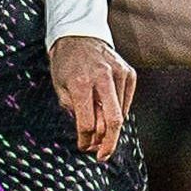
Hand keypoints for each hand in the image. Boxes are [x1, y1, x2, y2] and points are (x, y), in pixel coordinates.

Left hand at [50, 35, 134, 157]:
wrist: (80, 34)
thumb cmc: (66, 64)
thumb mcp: (61, 87)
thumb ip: (75, 111)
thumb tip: (92, 135)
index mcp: (81, 83)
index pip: (87, 122)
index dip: (85, 140)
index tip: (83, 147)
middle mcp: (103, 77)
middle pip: (113, 121)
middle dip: (108, 144)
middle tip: (101, 156)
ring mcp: (120, 74)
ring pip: (121, 114)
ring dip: (111, 129)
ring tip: (101, 135)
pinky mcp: (129, 73)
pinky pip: (126, 102)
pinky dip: (118, 113)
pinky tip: (107, 113)